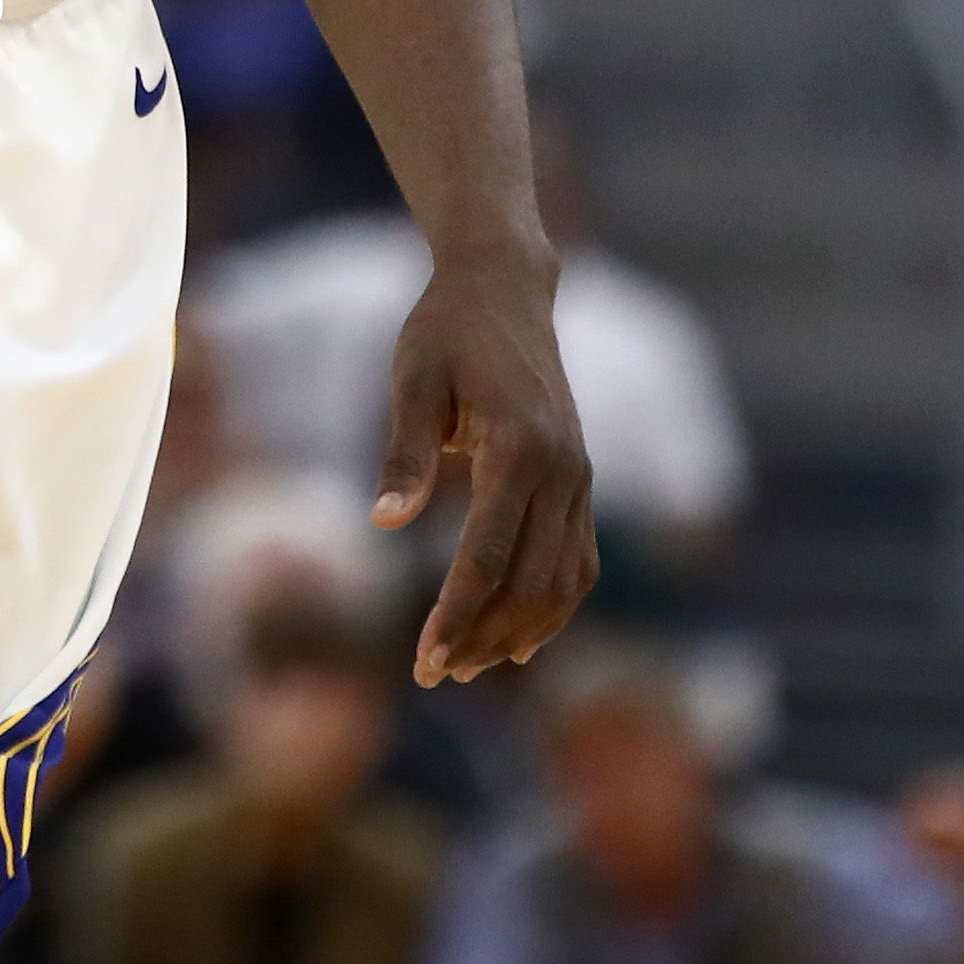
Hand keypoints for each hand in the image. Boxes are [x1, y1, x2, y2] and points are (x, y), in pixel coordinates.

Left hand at [370, 242, 597, 684]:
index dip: (457, 615)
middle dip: (482, 635)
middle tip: (433, 674)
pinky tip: (520, 641)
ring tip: (467, 666)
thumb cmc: (445, 332)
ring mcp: (579, 477)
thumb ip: (403, 453)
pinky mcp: (580, 479)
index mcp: (519, 448)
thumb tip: (384, 525)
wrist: (504, 289)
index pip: (488, 557)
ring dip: (518, 631)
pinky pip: (579, 561)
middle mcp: (562, 470)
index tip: (426, 660)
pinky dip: (555, 607)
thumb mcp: (413, 381)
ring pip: (562, 581)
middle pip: (530, 582)